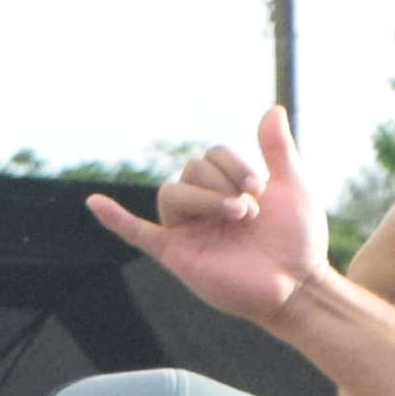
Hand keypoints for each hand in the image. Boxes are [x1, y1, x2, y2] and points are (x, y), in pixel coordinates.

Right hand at [86, 104, 320, 327]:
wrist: (299, 286)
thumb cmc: (298, 240)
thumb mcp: (292, 187)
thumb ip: (277, 150)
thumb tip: (273, 109)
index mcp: (223, 188)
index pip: (210, 156)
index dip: (233, 164)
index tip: (261, 188)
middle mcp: (201, 206)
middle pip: (190, 171)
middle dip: (222, 183)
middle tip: (250, 210)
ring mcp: (187, 230)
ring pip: (171, 193)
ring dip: (204, 198)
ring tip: (238, 213)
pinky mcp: (178, 254)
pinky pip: (138, 233)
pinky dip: (116, 219)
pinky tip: (94, 203)